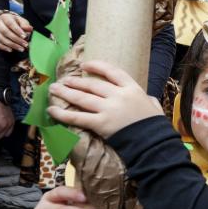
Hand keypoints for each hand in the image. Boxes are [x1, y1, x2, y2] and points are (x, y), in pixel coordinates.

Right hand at [0, 12, 31, 51]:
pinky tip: (11, 50)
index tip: (25, 37)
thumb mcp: (20, 20)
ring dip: (11, 45)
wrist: (1, 21)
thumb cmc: (13, 21)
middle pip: (5, 32)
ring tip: (21, 49)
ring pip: (0, 38)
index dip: (17, 30)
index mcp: (5, 17)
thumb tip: (29, 29)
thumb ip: (25, 24)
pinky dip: (3, 47)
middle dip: (16, 39)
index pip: (10, 23)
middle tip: (25, 45)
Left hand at [47, 60, 163, 138]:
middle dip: (75, 82)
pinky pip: (78, 117)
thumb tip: (148, 99)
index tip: (84, 65)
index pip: (112, 72)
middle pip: (92, 85)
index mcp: (132, 89)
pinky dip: (63, 114)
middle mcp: (118, 96)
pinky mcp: (101, 124)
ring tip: (54, 89)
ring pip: (82, 98)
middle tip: (63, 81)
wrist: (154, 142)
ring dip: (66, 93)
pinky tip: (52, 110)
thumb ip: (149, 100)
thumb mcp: (154, 107)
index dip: (96, 66)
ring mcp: (108, 109)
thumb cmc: (156, 126)